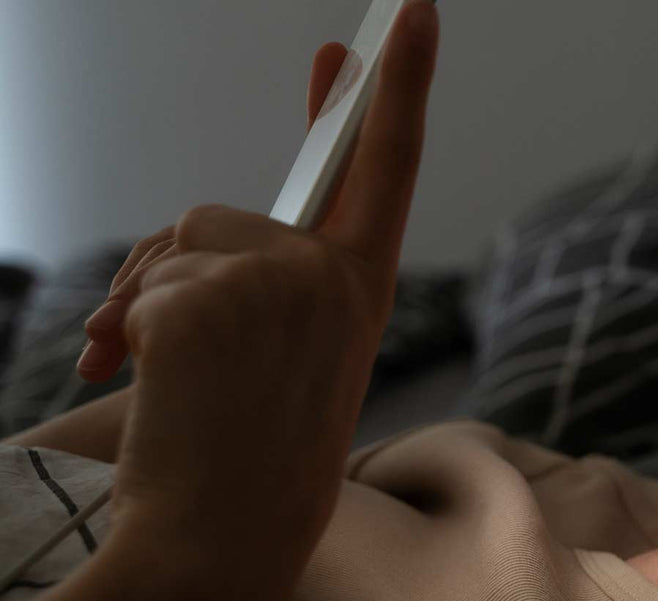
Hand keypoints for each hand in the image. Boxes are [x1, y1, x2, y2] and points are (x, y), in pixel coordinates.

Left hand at [100, 1, 438, 591]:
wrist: (223, 529)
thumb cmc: (250, 442)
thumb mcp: (288, 343)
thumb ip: (271, 269)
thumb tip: (195, 225)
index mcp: (363, 285)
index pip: (388, 164)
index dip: (399, 85)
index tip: (409, 11)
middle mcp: (337, 277)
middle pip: (225, 212)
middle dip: (176, 270)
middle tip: (180, 353)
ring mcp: (283, 284)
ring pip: (178, 241)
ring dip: (148, 304)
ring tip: (169, 378)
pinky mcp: (216, 300)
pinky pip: (145, 284)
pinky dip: (123, 332)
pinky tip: (151, 384)